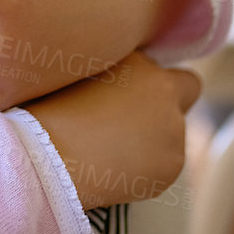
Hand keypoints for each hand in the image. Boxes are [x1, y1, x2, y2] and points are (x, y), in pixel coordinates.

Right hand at [25, 53, 200, 209]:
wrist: (48, 155)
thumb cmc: (49, 108)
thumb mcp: (81, 70)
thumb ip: (116, 69)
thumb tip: (122, 76)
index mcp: (145, 66)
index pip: (179, 72)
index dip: (161, 83)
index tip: (141, 94)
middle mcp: (167, 97)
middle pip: (185, 97)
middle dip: (167, 106)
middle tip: (132, 120)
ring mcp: (174, 135)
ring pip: (172, 133)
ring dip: (153, 138)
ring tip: (111, 147)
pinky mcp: (170, 167)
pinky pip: (163, 163)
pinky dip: (146, 166)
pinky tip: (114, 166)